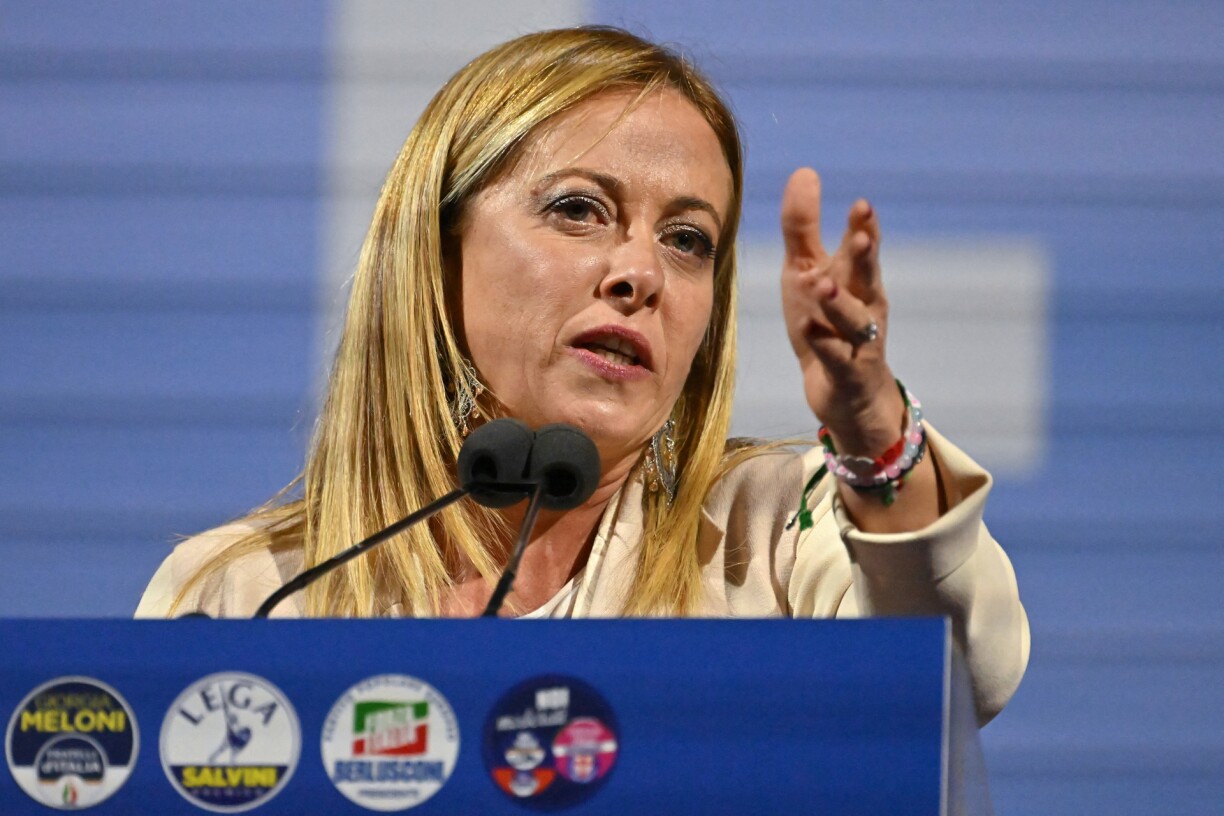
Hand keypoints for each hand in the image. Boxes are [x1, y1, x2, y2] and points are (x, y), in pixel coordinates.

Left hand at [780, 168, 903, 455]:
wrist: (844, 391)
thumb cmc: (825, 322)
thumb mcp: (807, 271)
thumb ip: (803, 226)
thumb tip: (805, 171)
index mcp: (856, 278)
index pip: (863, 247)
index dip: (864, 227)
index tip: (861, 205)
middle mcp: (865, 306)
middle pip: (869, 278)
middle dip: (867, 257)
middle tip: (863, 235)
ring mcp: (858, 341)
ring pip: (853, 319)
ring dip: (839, 302)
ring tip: (823, 284)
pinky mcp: (847, 372)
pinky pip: (836, 356)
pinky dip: (822, 343)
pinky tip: (808, 328)